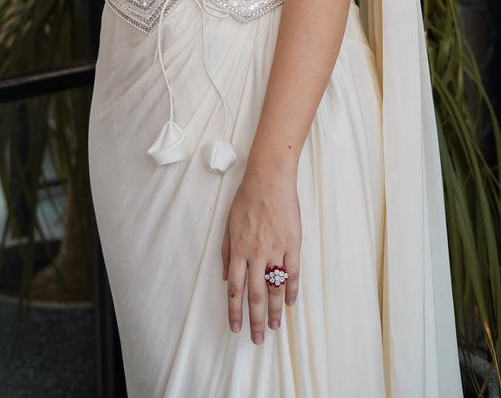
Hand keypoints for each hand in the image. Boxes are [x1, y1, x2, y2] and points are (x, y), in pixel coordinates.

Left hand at [221, 168, 300, 344]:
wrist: (269, 179)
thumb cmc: (247, 199)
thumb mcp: (228, 224)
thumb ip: (226, 252)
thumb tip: (226, 277)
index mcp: (238, 249)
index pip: (235, 288)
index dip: (234, 310)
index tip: (235, 327)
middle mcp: (256, 254)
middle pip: (254, 295)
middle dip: (254, 320)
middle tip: (257, 339)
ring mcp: (275, 250)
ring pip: (274, 288)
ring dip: (274, 311)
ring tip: (274, 327)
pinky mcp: (292, 244)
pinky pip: (292, 273)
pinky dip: (291, 290)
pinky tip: (291, 303)